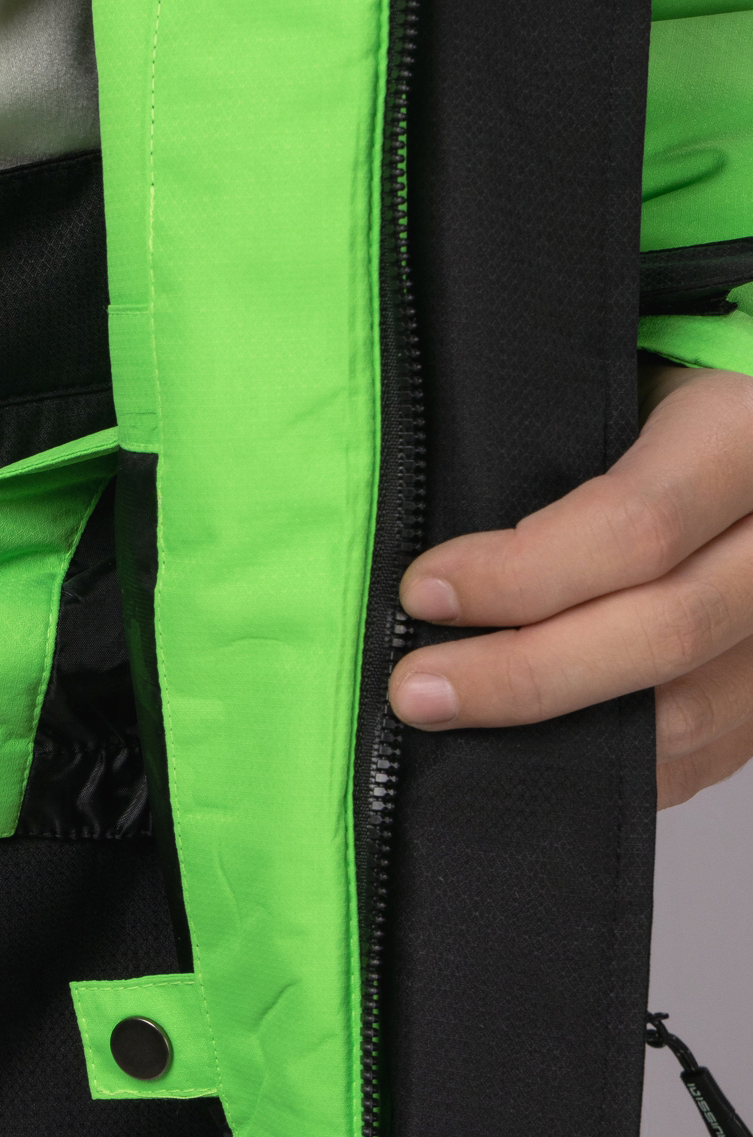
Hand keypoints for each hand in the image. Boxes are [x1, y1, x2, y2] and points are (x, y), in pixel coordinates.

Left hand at [389, 361, 752, 807]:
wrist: (748, 418)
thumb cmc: (666, 378)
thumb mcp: (622, 370)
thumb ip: (553, 432)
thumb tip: (429, 546)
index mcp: (749, 429)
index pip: (639, 524)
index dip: (521, 573)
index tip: (423, 588)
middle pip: (666, 630)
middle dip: (523, 674)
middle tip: (417, 691)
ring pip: (693, 712)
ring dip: (560, 737)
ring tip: (456, 726)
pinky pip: (712, 750)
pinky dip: (616, 766)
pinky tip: (534, 756)